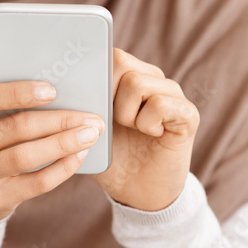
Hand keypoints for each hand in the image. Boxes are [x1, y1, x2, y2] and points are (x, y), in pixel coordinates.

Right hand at [0, 66, 106, 221]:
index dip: (18, 93)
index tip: (52, 90)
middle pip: (15, 128)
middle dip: (58, 120)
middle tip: (89, 116)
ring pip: (26, 156)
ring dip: (64, 143)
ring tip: (91, 133)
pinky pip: (36, 183)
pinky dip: (62, 168)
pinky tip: (80, 155)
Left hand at [89, 48, 199, 211]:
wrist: (138, 193)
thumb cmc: (112, 159)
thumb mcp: (87, 128)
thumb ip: (79, 103)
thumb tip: (59, 81)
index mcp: (128, 77)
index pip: (108, 54)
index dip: (93, 74)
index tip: (87, 102)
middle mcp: (152, 79)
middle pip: (121, 62)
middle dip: (107, 96)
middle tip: (112, 121)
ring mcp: (172, 94)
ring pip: (137, 82)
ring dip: (126, 114)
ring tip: (133, 129)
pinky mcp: (188, 113)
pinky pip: (159, 104)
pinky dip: (147, 123)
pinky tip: (152, 135)